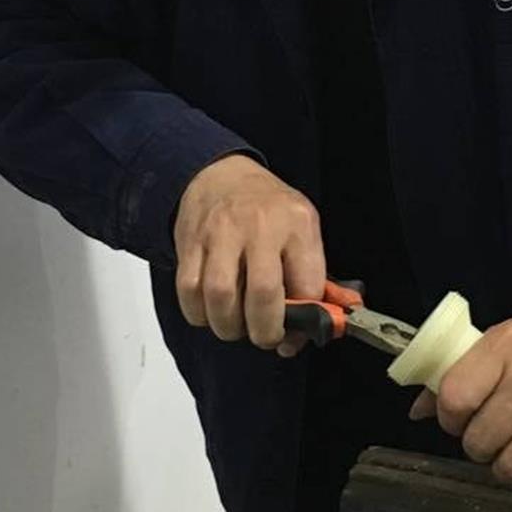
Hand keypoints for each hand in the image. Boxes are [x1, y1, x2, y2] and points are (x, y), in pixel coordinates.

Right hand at [174, 155, 325, 348]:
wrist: (221, 174)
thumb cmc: (267, 209)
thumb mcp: (303, 229)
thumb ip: (314, 278)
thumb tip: (322, 326)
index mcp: (297, 224)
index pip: (307, 286)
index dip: (302, 324)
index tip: (294, 335)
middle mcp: (261, 227)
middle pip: (263, 294)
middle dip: (265, 331)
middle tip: (265, 336)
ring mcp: (222, 233)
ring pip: (220, 297)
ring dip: (228, 326)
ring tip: (235, 326)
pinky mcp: (191, 243)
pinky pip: (189, 291)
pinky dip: (198, 314)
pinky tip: (210, 312)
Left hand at [408, 302, 511, 492]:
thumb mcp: (507, 338)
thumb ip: (464, 371)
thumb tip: (419, 410)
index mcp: (507, 345)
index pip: (455, 398)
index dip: (449, 419)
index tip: (459, 419)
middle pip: (481, 440)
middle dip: (478, 446)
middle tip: (491, 436)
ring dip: (506, 467)